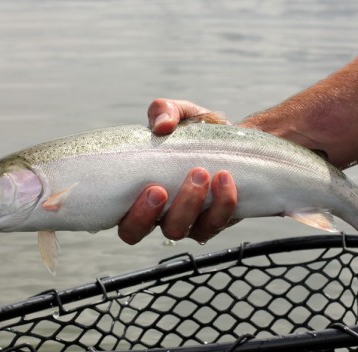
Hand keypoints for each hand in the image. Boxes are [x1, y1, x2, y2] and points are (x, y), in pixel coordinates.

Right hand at [118, 99, 237, 244]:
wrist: (232, 140)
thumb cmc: (193, 132)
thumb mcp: (176, 115)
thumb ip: (163, 110)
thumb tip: (161, 125)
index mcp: (139, 197)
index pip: (124, 224)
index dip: (133, 217)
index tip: (151, 189)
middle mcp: (159, 216)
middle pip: (141, 233)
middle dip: (150, 214)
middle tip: (162, 188)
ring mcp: (187, 222)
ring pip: (180, 231)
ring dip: (189, 203)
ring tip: (201, 173)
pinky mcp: (215, 221)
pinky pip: (216, 222)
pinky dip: (222, 202)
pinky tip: (225, 178)